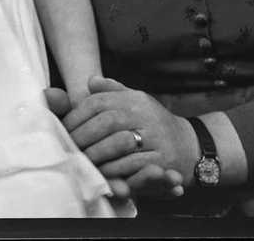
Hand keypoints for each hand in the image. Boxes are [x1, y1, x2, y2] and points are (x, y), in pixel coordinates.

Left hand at [60, 74, 194, 196]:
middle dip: (83, 136)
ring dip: (96, 154)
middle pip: (106, 121)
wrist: (190, 146)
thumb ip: (112, 92)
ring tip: (82, 161)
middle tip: (69, 148)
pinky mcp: (163, 158)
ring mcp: (156, 135)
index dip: (77, 116)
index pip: (97, 102)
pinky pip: (133, 164)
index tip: (64, 129)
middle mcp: (145, 113)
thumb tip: (90, 80)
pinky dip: (115, 169)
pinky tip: (104, 172)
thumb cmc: (153, 125)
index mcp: (133, 99)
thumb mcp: (135, 103)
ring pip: (118, 143)